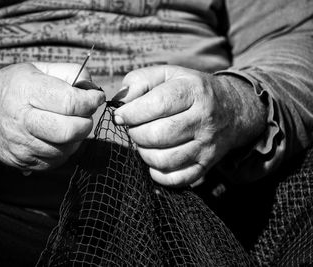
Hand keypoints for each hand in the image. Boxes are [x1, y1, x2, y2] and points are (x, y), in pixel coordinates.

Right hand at [0, 62, 104, 171]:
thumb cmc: (11, 88)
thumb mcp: (36, 68)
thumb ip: (68, 72)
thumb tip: (92, 87)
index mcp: (26, 91)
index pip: (70, 102)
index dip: (90, 101)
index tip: (95, 97)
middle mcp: (21, 121)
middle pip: (70, 130)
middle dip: (86, 122)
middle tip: (84, 113)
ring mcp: (21, 145)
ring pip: (66, 148)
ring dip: (76, 137)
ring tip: (68, 123)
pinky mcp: (23, 162)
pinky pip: (56, 161)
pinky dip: (64, 149)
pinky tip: (57, 137)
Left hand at [113, 65, 265, 186]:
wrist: (232, 109)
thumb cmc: (190, 90)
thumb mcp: (168, 74)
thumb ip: (140, 80)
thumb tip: (119, 101)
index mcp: (193, 91)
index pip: (157, 104)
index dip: (132, 113)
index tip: (120, 116)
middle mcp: (203, 119)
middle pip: (158, 135)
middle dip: (135, 133)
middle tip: (133, 128)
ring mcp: (207, 145)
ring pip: (164, 160)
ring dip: (144, 153)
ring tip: (145, 142)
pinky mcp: (206, 165)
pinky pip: (176, 179)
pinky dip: (158, 174)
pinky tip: (155, 160)